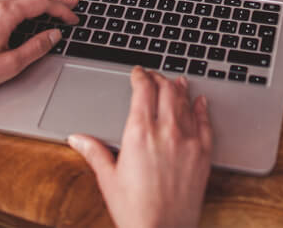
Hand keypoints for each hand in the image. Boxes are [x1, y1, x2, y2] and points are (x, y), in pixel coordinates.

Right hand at [68, 67, 212, 227]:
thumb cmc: (134, 210)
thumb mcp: (108, 179)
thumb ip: (94, 152)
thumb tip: (77, 138)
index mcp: (139, 133)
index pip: (143, 91)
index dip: (140, 76)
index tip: (138, 72)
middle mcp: (166, 132)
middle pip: (166, 91)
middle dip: (159, 78)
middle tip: (154, 75)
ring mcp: (188, 141)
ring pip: (186, 103)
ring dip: (179, 88)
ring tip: (176, 81)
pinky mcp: (203, 155)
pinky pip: (205, 123)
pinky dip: (202, 108)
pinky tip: (201, 101)